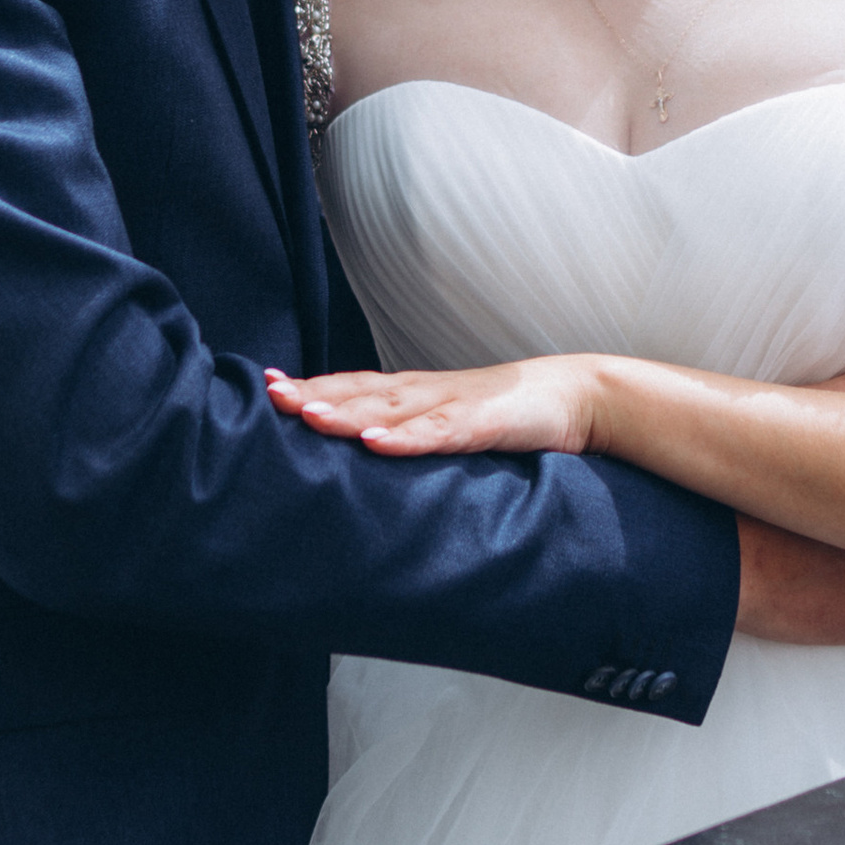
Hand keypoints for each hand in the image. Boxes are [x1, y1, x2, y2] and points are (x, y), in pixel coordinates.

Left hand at [265, 356, 600, 457]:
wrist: (577, 395)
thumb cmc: (509, 413)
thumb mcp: (452, 423)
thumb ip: (414, 435)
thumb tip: (371, 458)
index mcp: (415, 393)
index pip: (354, 387)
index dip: (313, 386)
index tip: (267, 387)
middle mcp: (426, 392)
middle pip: (361, 392)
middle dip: (314, 393)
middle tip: (270, 395)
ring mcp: (454, 405)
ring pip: (392, 409)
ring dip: (348, 412)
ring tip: (307, 415)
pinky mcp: (484, 424)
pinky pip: (439, 432)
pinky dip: (406, 438)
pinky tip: (376, 444)